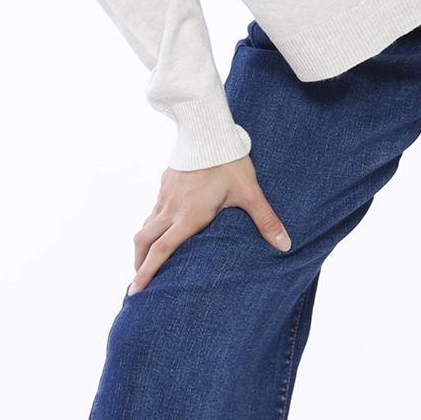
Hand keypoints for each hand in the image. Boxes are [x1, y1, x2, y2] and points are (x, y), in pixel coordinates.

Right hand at [129, 155, 290, 293]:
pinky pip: (153, 211)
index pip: (161, 251)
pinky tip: (161, 229)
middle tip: (138, 284)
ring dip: (143, 247)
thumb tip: (284, 245)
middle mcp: (171, 209)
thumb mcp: (250, 192)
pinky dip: (151, 227)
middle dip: (139, 265)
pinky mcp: (166, 183)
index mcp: (189, 216)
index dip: (147, 273)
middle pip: (144, 242)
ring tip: (145, 261)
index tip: (135, 290)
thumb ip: (265, 220)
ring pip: (146, 226)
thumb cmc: (228, 161)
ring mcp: (165, 196)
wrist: (208, 128)